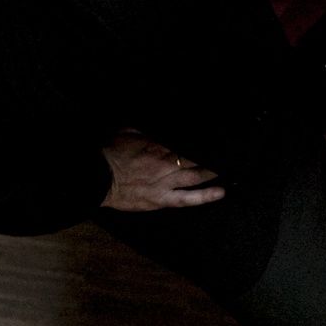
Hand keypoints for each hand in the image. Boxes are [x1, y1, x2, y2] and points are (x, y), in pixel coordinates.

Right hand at [99, 131, 223, 211]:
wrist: (94, 177)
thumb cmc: (108, 153)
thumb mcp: (127, 131)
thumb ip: (148, 129)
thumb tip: (161, 125)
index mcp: (158, 145)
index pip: (188, 142)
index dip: (204, 140)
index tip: (218, 138)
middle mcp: (166, 164)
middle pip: (197, 159)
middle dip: (214, 156)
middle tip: (231, 153)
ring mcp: (165, 183)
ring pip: (197, 177)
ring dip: (214, 172)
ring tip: (230, 169)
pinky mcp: (162, 200)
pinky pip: (188, 199)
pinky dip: (205, 196)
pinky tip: (221, 192)